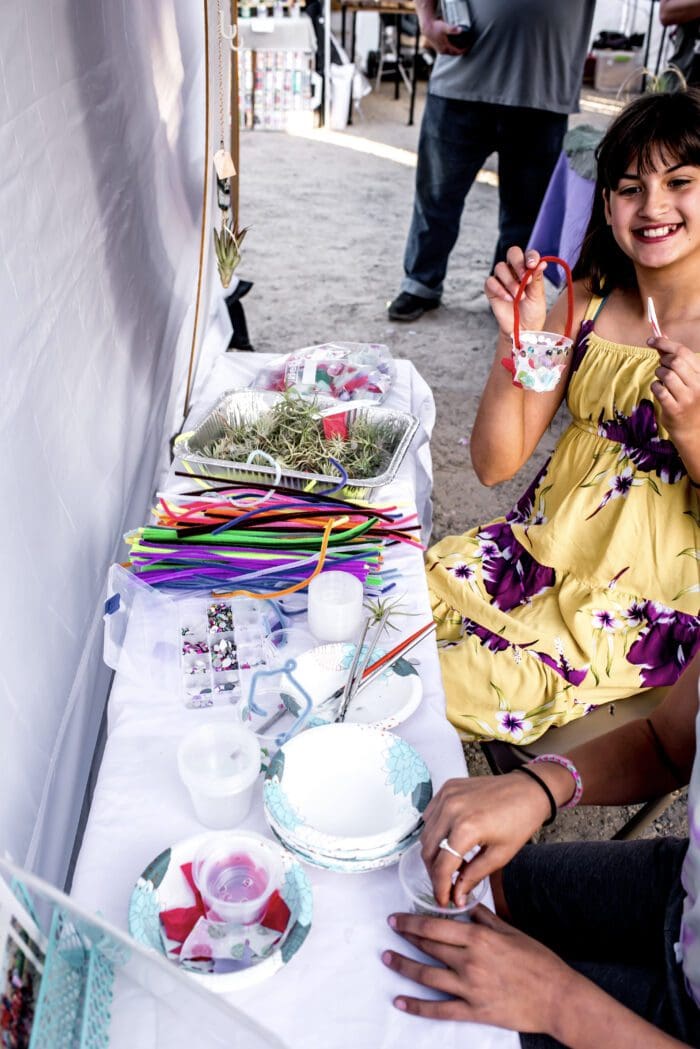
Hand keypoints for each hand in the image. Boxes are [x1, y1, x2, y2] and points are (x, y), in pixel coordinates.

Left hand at [382, 905, 570, 1032]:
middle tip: (390, 930)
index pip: (436, 926)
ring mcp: (470, 987)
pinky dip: (417, 1006)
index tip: (397, 917)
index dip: (412, 921)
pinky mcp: (474, 1011)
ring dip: (404, 966)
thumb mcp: (513, 931)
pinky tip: (400, 1001)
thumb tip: (468, 905)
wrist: (558, 998)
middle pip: (429, 946)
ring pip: (427, 976)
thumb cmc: (539, 962)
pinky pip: (439, 1009)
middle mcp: (470, 960)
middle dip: (406, 937)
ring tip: (386, 958)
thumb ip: (487, 918)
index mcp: (479, 937)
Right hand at [419, 16, 469, 54]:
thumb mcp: (445, 27)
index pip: (457, 52)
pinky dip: (452, 48)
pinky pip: (447, 50)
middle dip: (460, 51)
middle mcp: (442, 51)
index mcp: (445, 48)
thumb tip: (461, 30)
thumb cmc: (435, 27)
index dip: (463, 50)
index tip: (469, 47)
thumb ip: (453, 29)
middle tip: (467, 47)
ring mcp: (440, 50)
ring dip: (456, 50)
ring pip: (450, 52)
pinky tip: (454, 44)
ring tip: (462, 46)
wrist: (427, 27)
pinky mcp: (438, 47)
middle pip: (454, 53)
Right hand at [420, 773, 549, 906]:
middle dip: (434, 873)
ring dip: (434, 853)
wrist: (529, 789)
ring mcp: (447, 796)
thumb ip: (473, 876)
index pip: (441, 866)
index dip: (440, 889)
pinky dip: (435, 831)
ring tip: (451, 864)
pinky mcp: (447, 787)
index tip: (443, 902)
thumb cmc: (519, 822)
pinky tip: (449, 840)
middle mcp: (451, 809)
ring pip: (426, 833)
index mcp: (466, 828)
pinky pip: (430, 815)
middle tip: (446, 886)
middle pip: (428, 850)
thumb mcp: (500, 855)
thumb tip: (456, 897)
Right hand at [485, 247, 547, 340]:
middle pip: (512, 253)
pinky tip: (508, 299)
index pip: (528, 254)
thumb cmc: (533, 310)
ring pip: (500, 267)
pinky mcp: (491, 289)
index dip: (530, 256)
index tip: (532, 265)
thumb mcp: (538, 295)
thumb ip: (537, 278)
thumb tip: (542, 263)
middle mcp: (514, 270)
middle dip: (518, 263)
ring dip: (510, 281)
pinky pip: (490, 282)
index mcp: (528, 268)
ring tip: (518, 296)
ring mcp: (501, 278)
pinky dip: (500, 289)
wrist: (523, 328)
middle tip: (524, 279)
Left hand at [648, 336, 699, 451]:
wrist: (692, 430)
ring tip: (662, 381)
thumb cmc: (688, 400)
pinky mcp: (676, 409)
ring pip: (666, 375)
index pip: (683, 352)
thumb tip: (661, 338)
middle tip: (661, 367)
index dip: (665, 344)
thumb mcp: (688, 379)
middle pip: (674, 361)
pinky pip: (659, 390)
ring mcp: (688, 398)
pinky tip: (660, 391)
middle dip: (662, 361)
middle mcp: (699, 385)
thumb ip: (676, 360)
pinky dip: (655, 387)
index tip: (650, 340)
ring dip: (658, 374)